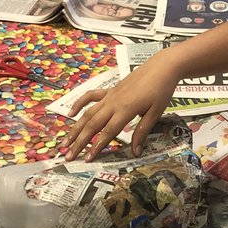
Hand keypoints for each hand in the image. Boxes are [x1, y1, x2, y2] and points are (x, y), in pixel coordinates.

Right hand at [63, 51, 182, 160]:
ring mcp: (109, 96)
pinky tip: (71, 113)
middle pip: (92, 125)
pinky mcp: (110, 90)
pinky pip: (91, 97)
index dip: (96, 147)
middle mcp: (113, 103)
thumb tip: (136, 152)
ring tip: (66, 142)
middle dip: (79, 142)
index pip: (107, 132)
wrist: (161, 67)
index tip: (87, 159)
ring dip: (76, 128)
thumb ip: (142, 132)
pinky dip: (79, 104)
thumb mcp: (155, 113)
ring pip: (88, 113)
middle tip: (69, 156)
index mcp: (125, 110)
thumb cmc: (161, 90)